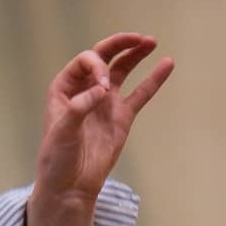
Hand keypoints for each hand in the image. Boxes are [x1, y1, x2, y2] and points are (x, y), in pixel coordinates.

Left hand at [33, 33, 173, 206]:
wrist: (70, 187)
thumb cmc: (58, 160)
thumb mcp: (63, 133)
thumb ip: (80, 108)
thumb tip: (103, 89)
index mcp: (64, 89)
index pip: (85, 62)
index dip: (97, 66)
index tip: (104, 88)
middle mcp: (85, 90)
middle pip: (104, 58)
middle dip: (120, 45)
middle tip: (139, 38)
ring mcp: (105, 102)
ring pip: (122, 70)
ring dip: (136, 54)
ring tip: (151, 41)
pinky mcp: (122, 116)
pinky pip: (141, 93)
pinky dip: (154, 79)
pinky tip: (167, 64)